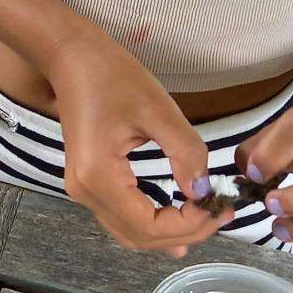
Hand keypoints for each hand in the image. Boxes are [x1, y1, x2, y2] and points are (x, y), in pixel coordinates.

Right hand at [44, 30, 223, 254]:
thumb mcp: (158, 110)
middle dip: (185, 232)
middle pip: (140, 237)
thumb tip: (203, 192)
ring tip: (206, 217)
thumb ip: (186, 153)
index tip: (220, 205)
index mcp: (99, 177)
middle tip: (221, 213)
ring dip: (169, 232)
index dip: (189, 225)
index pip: (149, 226)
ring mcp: (82, 189)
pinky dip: (152, 223)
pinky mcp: (88, 181)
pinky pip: (122, 217)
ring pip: (130, 232)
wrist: (71, 56)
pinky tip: (177, 223)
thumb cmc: (112, 76)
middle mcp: (85, 192)